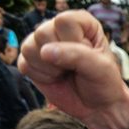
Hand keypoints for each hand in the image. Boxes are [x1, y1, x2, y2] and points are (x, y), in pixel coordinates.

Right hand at [18, 12, 128, 128]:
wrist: (98, 107)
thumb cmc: (104, 83)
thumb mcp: (100, 68)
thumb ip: (75, 55)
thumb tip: (44, 51)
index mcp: (80, 22)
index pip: (64, 21)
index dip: (74, 42)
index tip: (88, 56)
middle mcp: (57, 28)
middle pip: (42, 33)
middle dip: (61, 58)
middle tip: (76, 68)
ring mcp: (42, 43)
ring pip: (29, 48)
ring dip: (50, 68)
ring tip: (66, 72)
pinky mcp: (30, 60)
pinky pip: (24, 64)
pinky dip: (41, 77)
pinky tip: (55, 78)